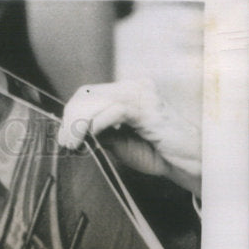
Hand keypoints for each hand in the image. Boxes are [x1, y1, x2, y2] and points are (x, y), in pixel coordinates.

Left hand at [58, 79, 200, 195]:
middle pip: (87, 94)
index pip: (87, 94)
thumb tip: (73, 133)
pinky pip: (116, 110)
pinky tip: (93, 137)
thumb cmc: (154, 152)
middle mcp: (133, 87)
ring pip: (97, 101)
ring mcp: (142, 95)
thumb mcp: (117, 141)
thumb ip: (98, 132)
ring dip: (79, 124)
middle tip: (67, 143)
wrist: (184, 161)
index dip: (70, 114)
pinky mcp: (149, 109)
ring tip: (75, 144)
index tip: (64, 138)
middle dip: (70, 119)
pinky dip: (99, 123)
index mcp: (126, 91)